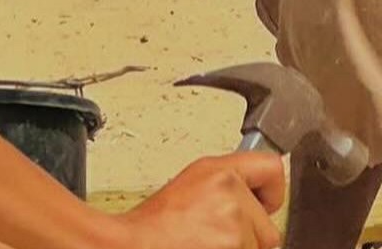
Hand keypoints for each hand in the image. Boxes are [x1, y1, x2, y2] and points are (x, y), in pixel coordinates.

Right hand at [113, 153, 284, 248]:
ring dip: (238, 248)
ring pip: (259, 246)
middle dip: (249, 234)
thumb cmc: (156, 224)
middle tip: (214, 232)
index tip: (260, 203)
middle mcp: (229, 191)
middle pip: (268, 224)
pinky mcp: (237, 245)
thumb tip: (259, 191)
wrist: (137, 244)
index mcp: (216, 170)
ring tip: (205, 242)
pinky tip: (206, 247)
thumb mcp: (190, 186)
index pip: (272, 168)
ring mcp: (235, 222)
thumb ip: (227, 185)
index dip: (269, 192)